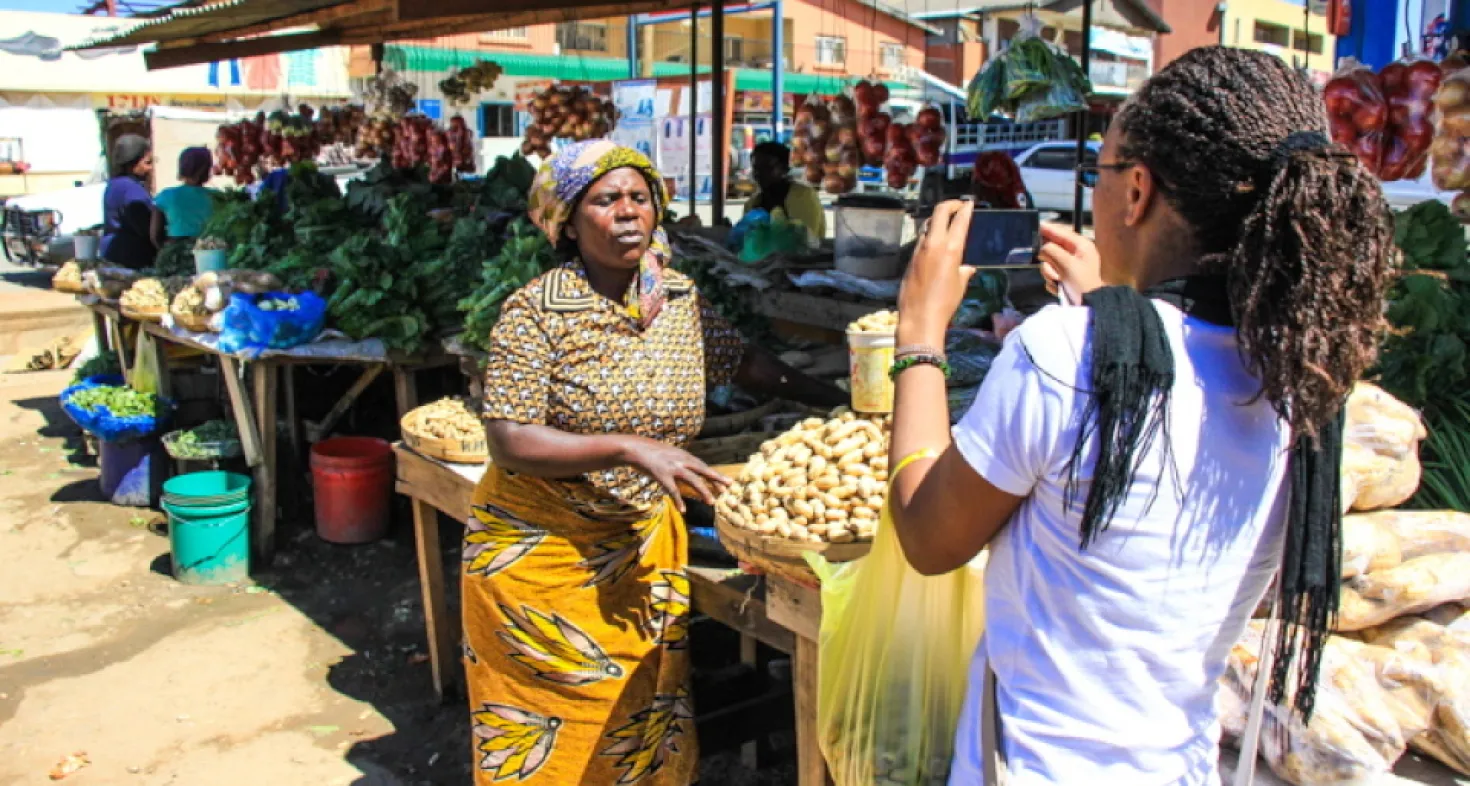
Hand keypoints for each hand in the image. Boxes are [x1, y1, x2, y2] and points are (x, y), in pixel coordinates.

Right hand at [621, 437, 730, 512]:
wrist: (634, 448)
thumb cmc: (651, 452)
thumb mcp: (669, 453)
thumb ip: (680, 461)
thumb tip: (689, 469)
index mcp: (683, 455)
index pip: (703, 466)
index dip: (714, 475)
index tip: (727, 482)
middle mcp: (681, 460)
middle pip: (703, 470)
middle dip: (716, 480)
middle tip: (727, 489)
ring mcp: (672, 467)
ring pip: (692, 480)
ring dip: (703, 491)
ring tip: (711, 502)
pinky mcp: (662, 475)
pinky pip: (673, 490)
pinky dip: (678, 500)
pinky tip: (683, 510)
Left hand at [898, 200, 975, 344]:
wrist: (920, 317)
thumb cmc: (945, 302)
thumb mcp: (960, 285)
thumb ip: (964, 271)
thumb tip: (967, 268)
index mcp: (951, 248)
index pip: (959, 220)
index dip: (965, 208)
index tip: (969, 203)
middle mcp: (933, 244)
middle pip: (940, 212)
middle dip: (950, 204)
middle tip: (957, 205)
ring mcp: (919, 250)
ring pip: (928, 224)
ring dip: (937, 219)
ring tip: (946, 222)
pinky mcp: (910, 258)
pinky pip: (921, 240)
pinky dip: (929, 234)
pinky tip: (934, 241)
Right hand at [1037, 223, 1104, 303]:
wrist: (1090, 305)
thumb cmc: (1082, 283)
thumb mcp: (1067, 264)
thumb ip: (1052, 251)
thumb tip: (1041, 248)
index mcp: (1081, 246)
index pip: (1062, 233)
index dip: (1048, 229)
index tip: (1036, 226)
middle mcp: (1075, 254)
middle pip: (1052, 248)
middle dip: (1049, 259)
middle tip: (1052, 267)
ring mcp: (1069, 267)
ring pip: (1049, 264)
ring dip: (1050, 273)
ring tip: (1058, 280)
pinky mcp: (1064, 279)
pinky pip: (1050, 275)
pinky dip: (1053, 281)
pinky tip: (1060, 287)